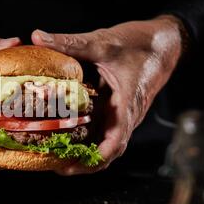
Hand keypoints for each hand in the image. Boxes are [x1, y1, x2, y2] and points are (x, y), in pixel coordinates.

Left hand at [32, 15, 183, 174]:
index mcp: (127, 103)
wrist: (165, 42)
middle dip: (83, 163)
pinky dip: (87, 137)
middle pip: (107, 150)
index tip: (70, 166)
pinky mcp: (119, 109)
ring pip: (104, 142)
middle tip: (53, 165)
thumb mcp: (102, 41)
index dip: (94, 159)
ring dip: (84, 153)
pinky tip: (66, 134)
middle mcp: (127, 115)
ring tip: (56, 155)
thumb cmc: (141, 43)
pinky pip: (104, 129)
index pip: (115, 141)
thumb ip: (70, 41)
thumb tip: (37, 36)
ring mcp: (123, 114)